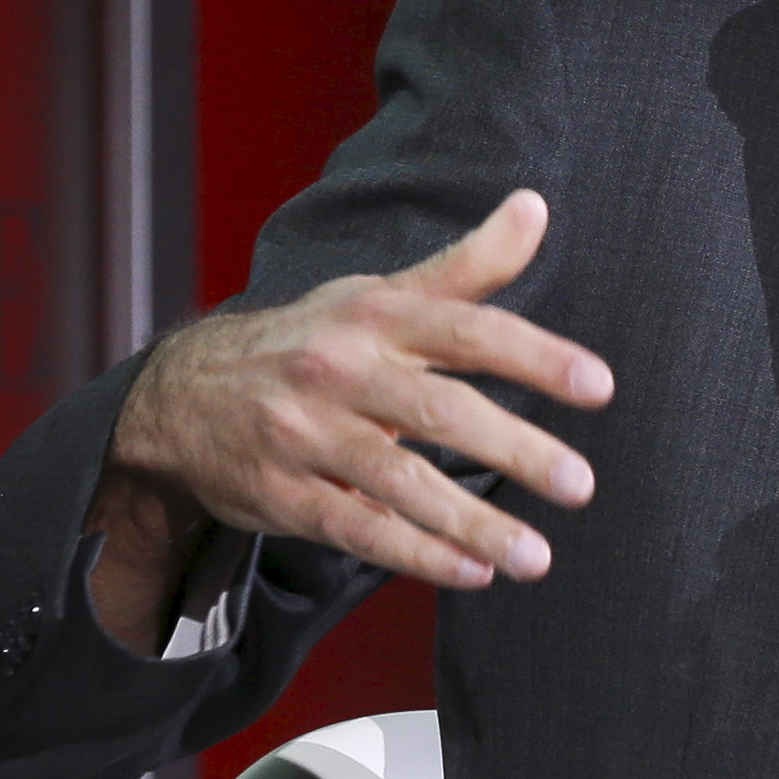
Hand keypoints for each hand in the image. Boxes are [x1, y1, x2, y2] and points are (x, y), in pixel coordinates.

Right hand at [86, 190, 612, 650]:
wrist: (180, 395)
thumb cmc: (309, 341)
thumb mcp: (378, 294)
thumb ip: (465, 266)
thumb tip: (535, 206)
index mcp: (374, 316)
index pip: (467, 330)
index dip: (535, 356)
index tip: (598, 386)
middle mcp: (341, 370)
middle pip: (440, 410)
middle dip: (516, 449)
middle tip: (581, 484)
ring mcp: (307, 435)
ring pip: (400, 481)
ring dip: (472, 523)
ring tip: (536, 556)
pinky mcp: (284, 494)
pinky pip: (357, 528)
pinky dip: (417, 555)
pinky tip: (472, 572)